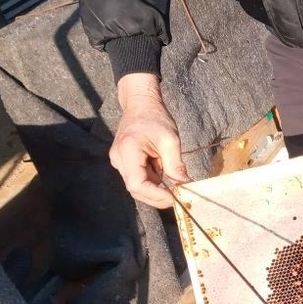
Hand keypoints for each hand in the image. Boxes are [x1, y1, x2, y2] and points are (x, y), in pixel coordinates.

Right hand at [109, 73, 188, 208]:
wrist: (140, 105)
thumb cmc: (155, 118)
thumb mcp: (170, 140)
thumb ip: (175, 165)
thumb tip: (183, 185)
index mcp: (127, 151)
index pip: (137, 185)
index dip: (156, 195)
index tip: (175, 198)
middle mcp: (119, 159)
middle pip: (136, 189)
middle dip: (158, 196)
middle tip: (179, 196)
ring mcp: (119, 162)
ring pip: (138, 186)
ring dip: (157, 187)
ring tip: (172, 179)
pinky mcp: (124, 163)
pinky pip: (139, 178)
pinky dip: (153, 180)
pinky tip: (163, 170)